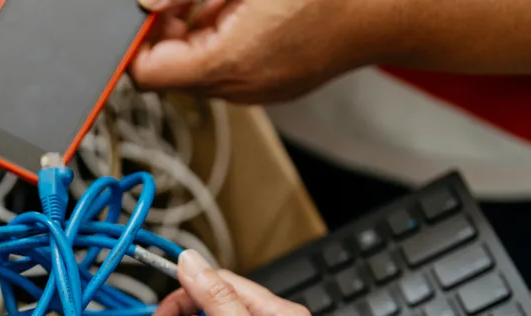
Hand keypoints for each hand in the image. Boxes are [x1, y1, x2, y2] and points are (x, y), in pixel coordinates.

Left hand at [132, 0, 405, 102]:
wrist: (393, 8)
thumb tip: (146, 3)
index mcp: (227, 65)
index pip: (146, 74)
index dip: (137, 40)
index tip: (143, 12)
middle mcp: (239, 89)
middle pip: (171, 71)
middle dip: (169, 29)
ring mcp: (259, 91)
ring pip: (200, 66)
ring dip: (198, 30)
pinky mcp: (275, 85)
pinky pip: (231, 65)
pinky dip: (226, 37)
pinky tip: (251, 9)